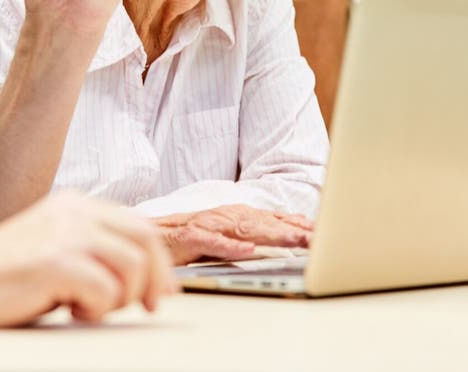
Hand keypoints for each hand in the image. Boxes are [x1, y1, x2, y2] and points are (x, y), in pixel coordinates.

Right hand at [0, 193, 174, 327]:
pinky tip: (70, 310)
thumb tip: (142, 274)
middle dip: (155, 277)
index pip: (139, 224)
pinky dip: (96, 309)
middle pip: (145, 238)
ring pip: (132, 265)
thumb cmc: (6, 272)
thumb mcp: (57, 244)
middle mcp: (77, 211)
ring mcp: (67, 233)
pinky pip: (106, 290)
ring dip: (120, 297)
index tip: (163, 288)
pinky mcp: (57, 261)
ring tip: (89, 306)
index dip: (159, 259)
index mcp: (78, 204)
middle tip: (149, 305)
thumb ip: (93, 247)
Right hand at [154, 204, 312, 265]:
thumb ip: (249, 234)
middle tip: (316, 238)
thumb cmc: (186, 238)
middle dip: (291, 230)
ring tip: (292, 242)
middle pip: (263, 222)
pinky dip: (231, 246)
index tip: (320, 232)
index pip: (270, 219)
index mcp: (233, 215)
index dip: (295, 225)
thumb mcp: (222, 235)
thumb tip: (281, 237)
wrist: (148, 234)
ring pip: (243, 229)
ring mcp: (207, 225)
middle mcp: (224, 216)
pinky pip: (213, 242)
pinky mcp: (189, 238)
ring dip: (270, 235)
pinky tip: (248, 251)